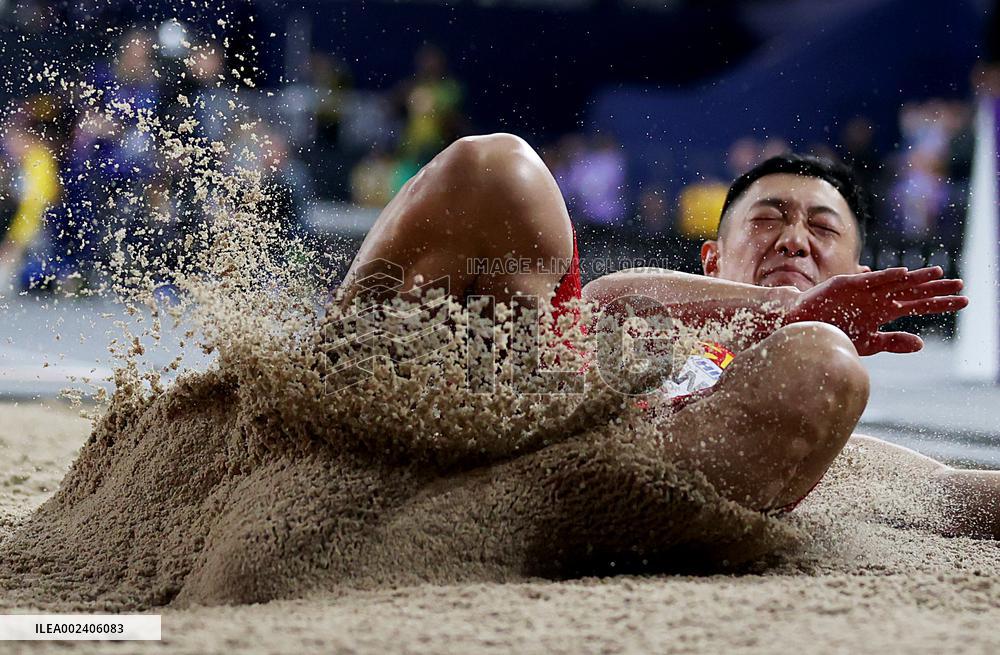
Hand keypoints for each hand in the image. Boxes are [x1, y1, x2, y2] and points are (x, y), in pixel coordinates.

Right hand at [785, 266, 967, 355]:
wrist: (800, 327)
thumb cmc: (832, 334)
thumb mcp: (867, 343)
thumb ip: (893, 341)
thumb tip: (921, 343)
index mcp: (884, 312)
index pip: (918, 306)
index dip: (939, 303)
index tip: (963, 302)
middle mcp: (878, 299)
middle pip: (913, 291)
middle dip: (936, 289)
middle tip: (962, 286)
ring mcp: (863, 291)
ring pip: (896, 283)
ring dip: (917, 278)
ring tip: (939, 274)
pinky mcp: (845, 285)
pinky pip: (869, 281)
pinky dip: (886, 277)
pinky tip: (904, 274)